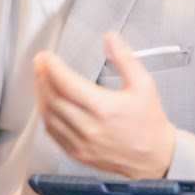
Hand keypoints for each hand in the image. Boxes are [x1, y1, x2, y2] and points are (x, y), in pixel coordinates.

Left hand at [34, 32, 177, 179]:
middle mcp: (90, 128)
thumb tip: (110, 38)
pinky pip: (52, 132)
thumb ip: (125, 58)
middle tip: (40, 63)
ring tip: (41, 79)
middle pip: (53, 98)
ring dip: (41, 94)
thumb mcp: (144, 84)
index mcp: (105, 109)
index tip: (46, 56)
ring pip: (49, 116)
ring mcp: (81, 143)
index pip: (67, 84)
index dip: (52, 67)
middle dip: (42, 77)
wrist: (154, 156)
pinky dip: (45, 114)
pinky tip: (47, 102)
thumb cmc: (149, 121)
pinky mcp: (77, 153)